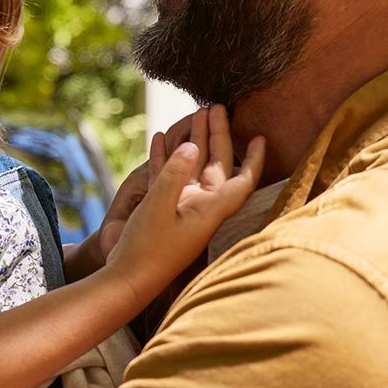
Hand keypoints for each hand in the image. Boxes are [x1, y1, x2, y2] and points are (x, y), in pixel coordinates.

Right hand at [102, 106, 263, 299]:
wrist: (127, 279)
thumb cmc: (146, 249)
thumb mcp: (158, 209)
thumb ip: (174, 175)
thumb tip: (191, 147)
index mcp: (208, 210)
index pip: (241, 181)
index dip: (253, 159)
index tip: (259, 136)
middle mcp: (200, 207)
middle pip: (217, 165)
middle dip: (218, 136)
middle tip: (215, 107)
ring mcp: (182, 207)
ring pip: (193, 167)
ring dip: (194, 141)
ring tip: (194, 113)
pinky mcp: (165, 209)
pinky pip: (169, 176)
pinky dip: (166, 157)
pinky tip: (160, 138)